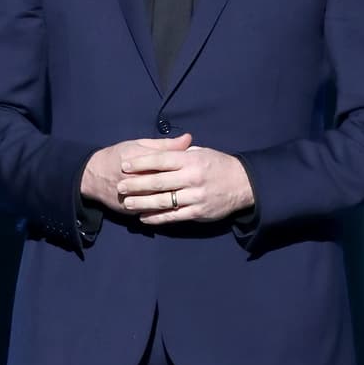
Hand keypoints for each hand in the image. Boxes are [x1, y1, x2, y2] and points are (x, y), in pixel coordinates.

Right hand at [81, 134, 192, 213]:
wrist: (92, 175)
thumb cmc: (119, 155)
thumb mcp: (139, 144)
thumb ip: (165, 145)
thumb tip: (188, 139)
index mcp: (139, 158)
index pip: (166, 162)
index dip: (185, 167)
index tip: (202, 168)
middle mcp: (134, 178)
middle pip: (164, 184)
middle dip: (184, 187)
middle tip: (201, 186)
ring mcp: (131, 196)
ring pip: (157, 201)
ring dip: (175, 202)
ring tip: (192, 200)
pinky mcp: (127, 209)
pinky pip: (149, 212)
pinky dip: (163, 213)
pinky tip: (178, 211)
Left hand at [115, 142, 255, 224]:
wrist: (243, 184)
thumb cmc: (218, 165)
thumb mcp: (201, 152)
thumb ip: (180, 150)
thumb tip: (161, 146)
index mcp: (191, 160)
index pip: (161, 160)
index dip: (140, 163)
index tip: (124, 165)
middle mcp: (192, 178)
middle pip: (158, 181)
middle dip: (136, 184)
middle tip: (120, 186)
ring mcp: (195, 196)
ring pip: (164, 201)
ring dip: (143, 203)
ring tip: (128, 203)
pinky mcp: (199, 212)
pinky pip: (174, 216)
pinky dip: (157, 218)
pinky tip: (144, 217)